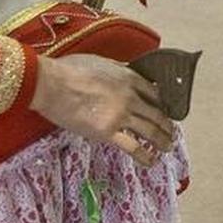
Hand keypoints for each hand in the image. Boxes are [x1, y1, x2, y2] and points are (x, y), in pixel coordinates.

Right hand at [30, 52, 172, 166]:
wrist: (52, 84)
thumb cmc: (70, 70)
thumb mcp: (100, 61)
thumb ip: (117, 69)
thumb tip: (125, 72)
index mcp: (128, 77)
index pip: (155, 93)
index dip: (163, 104)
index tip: (166, 111)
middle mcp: (130, 97)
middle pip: (157, 114)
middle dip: (166, 125)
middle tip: (170, 132)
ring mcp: (121, 116)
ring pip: (150, 131)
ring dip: (162, 141)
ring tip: (166, 147)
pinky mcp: (108, 133)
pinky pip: (133, 147)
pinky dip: (145, 156)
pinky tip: (150, 161)